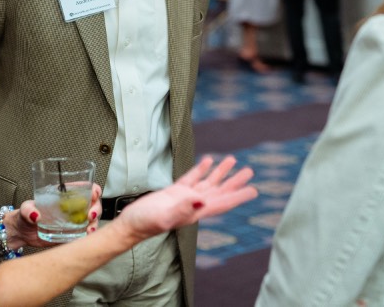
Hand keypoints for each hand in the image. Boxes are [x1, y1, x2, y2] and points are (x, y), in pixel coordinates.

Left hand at [8, 183, 102, 248]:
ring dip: (94, 224)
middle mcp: (72, 208)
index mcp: (65, 196)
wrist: (21, 233)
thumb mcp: (25, 208)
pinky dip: (88, 236)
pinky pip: (84, 235)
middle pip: (93, 204)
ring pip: (92, 220)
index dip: (94, 190)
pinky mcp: (71, 235)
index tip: (94, 194)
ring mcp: (73, 222)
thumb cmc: (24, 215)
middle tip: (91, 215)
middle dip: (96, 209)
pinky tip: (86, 238)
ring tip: (89, 230)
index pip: (86, 188)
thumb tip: (35, 215)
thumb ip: (28, 209)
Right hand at [115, 156, 256, 241]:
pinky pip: (192, 178)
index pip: (222, 203)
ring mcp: (184, 198)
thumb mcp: (163, 216)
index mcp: (195, 212)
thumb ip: (182, 208)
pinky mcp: (173, 192)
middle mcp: (193, 205)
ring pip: (208, 183)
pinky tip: (208, 161)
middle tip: (249, 171)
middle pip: (219, 191)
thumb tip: (201, 200)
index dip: (238, 196)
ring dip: (220, 172)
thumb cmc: (145, 224)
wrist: (130, 224)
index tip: (253, 190)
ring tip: (232, 160)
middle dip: (235, 182)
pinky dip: (201, 169)